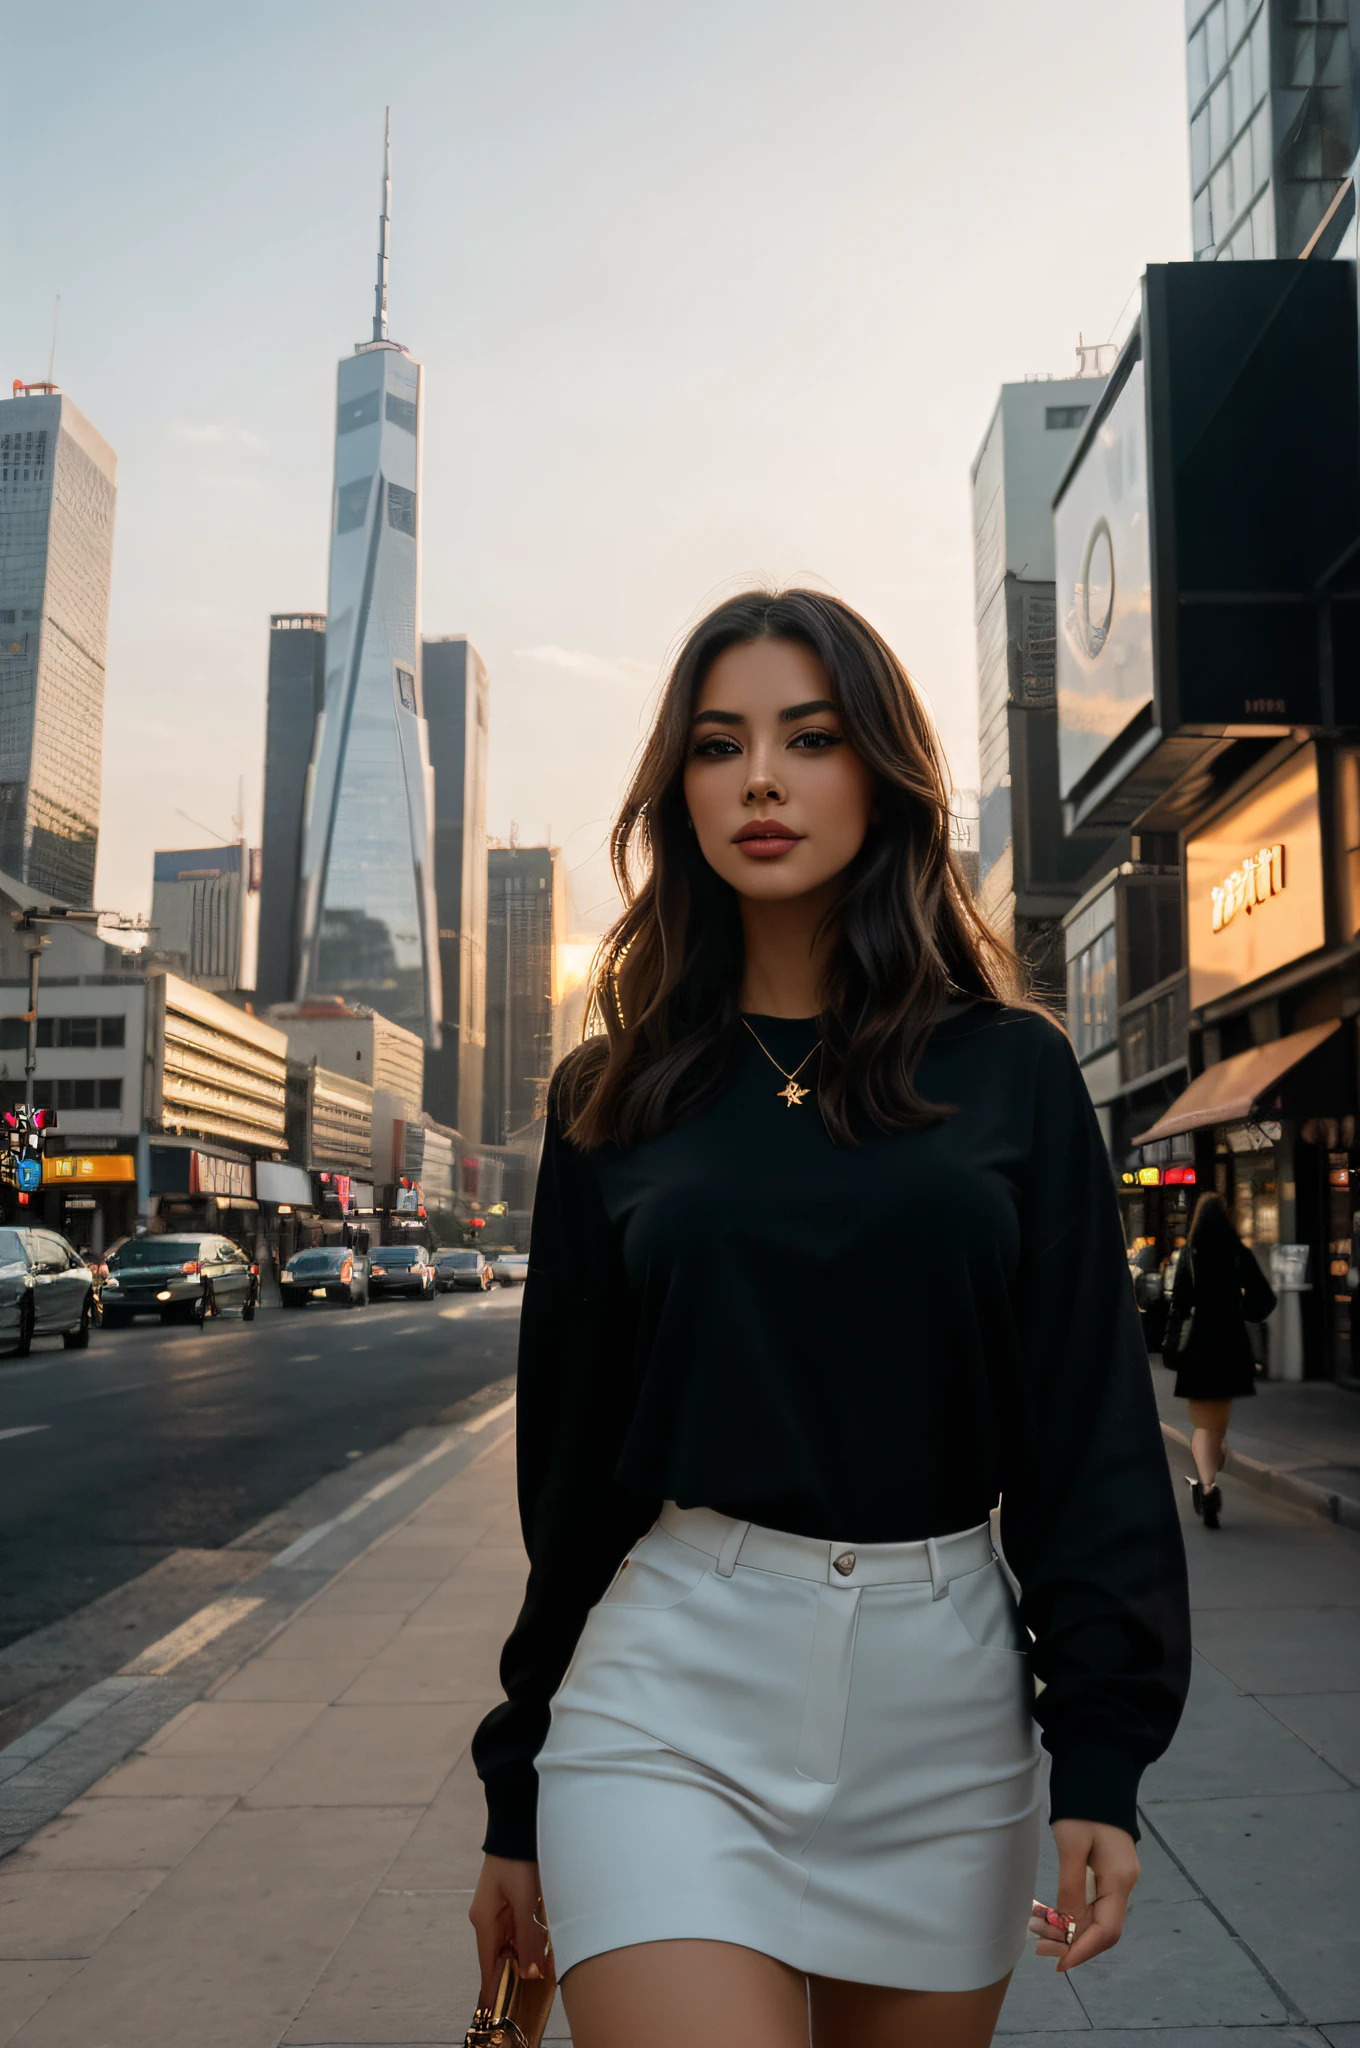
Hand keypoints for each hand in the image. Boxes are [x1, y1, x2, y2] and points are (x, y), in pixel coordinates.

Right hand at [469, 1855, 554, 2002]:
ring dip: (527, 1956)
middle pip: (501, 1956)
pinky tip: (544, 1947)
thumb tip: (530, 1971)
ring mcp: (498, 1910)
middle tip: (535, 1990)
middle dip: (517, 1974)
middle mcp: (487, 1919)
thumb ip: (527, 1936)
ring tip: (544, 1971)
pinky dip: (530, 1941)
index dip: (494, 1989)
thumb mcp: (524, 1899)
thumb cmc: (517, 1858)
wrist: (519, 1825)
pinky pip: (518, 1930)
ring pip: (512, 1944)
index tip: (499, 2010)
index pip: (487, 1965)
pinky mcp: (511, 1902)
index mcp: (484, 1921)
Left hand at [1038, 1820, 1138, 1970]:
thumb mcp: (1071, 1845)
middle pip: (1103, 1928)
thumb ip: (1071, 1887)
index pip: (1107, 1930)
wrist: (1097, 1771)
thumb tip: (1068, 1926)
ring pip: (1097, 1917)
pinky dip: (1074, 1912)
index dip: (1083, 1950)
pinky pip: (1094, 1902)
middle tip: (1040, 1947)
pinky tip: (1052, 1914)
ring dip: (1071, 1928)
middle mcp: (1124, 1882)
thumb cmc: (1082, 1805)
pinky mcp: (1109, 1870)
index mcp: (1120, 1878)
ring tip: (1039, 1930)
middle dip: (1074, 1942)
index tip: (1059, 1964)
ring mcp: (1119, 1877)